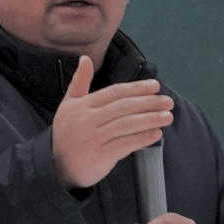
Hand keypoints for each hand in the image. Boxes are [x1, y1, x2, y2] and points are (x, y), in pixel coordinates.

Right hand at [52, 55, 173, 188]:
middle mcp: (87, 120)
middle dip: (149, 103)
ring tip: (168, 116)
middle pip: (123, 107)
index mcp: (82, 105)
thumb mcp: (68, 105)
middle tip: (168, 101)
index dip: (136, 88)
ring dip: (150, 119)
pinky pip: (125, 144)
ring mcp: (93, 138)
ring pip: (127, 125)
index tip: (155, 87)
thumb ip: (79, 83)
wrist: (55, 166)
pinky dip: (142, 138)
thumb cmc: (66, 134)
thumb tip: (85, 58)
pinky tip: (156, 134)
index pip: (114, 93)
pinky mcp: (99, 156)